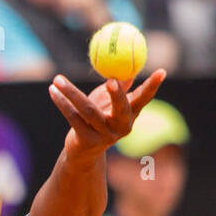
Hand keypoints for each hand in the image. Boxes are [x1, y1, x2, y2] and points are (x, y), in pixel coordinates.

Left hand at [48, 68, 167, 158]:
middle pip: (121, 108)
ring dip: (71, 92)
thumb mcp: (109, 102)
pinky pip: (73, 118)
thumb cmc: (98, 120)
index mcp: (130, 115)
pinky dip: (62, 103)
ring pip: (88, 110)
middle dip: (117, 94)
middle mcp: (121, 127)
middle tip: (111, 79)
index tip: (162, 71)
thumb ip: (119, 85)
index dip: (152, 86)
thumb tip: (129, 63)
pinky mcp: (87, 141)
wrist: (83, 152)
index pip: (143, 98)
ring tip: (57, 78)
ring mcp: (104, 136)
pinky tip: (53, 90)